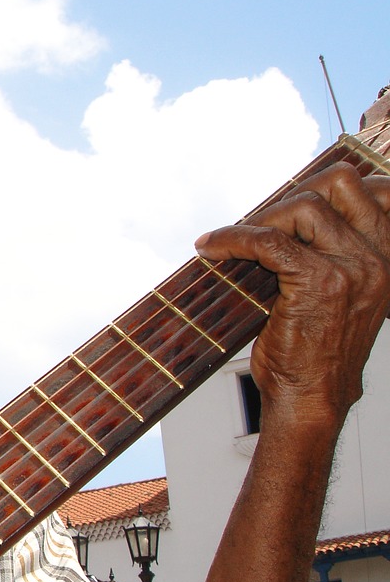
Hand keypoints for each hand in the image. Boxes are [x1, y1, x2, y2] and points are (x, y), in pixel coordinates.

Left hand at [195, 163, 389, 429]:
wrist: (312, 398)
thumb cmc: (315, 352)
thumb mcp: (339, 294)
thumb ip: (330, 253)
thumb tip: (285, 214)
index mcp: (388, 257)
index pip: (376, 190)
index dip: (326, 186)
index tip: (287, 205)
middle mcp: (379, 258)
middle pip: (341, 183)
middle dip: (292, 193)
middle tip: (258, 220)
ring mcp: (353, 269)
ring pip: (305, 206)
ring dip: (260, 217)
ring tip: (231, 240)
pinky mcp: (318, 283)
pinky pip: (268, 241)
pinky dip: (232, 239)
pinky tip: (211, 249)